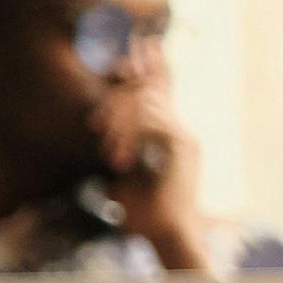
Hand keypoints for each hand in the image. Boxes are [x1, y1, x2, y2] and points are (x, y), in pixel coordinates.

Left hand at [94, 69, 213, 270]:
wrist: (165, 233)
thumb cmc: (142, 210)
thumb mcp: (122, 171)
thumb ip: (118, 145)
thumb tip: (97, 128)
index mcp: (170, 133)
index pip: (162, 88)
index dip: (151, 64)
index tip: (134, 48)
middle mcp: (181, 130)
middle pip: (151, 88)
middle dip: (121, 91)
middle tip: (97, 119)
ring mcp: (185, 136)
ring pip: (148, 102)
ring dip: (119, 118)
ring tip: (102, 139)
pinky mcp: (184, 147)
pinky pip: (155, 122)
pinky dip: (131, 133)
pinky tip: (118, 152)